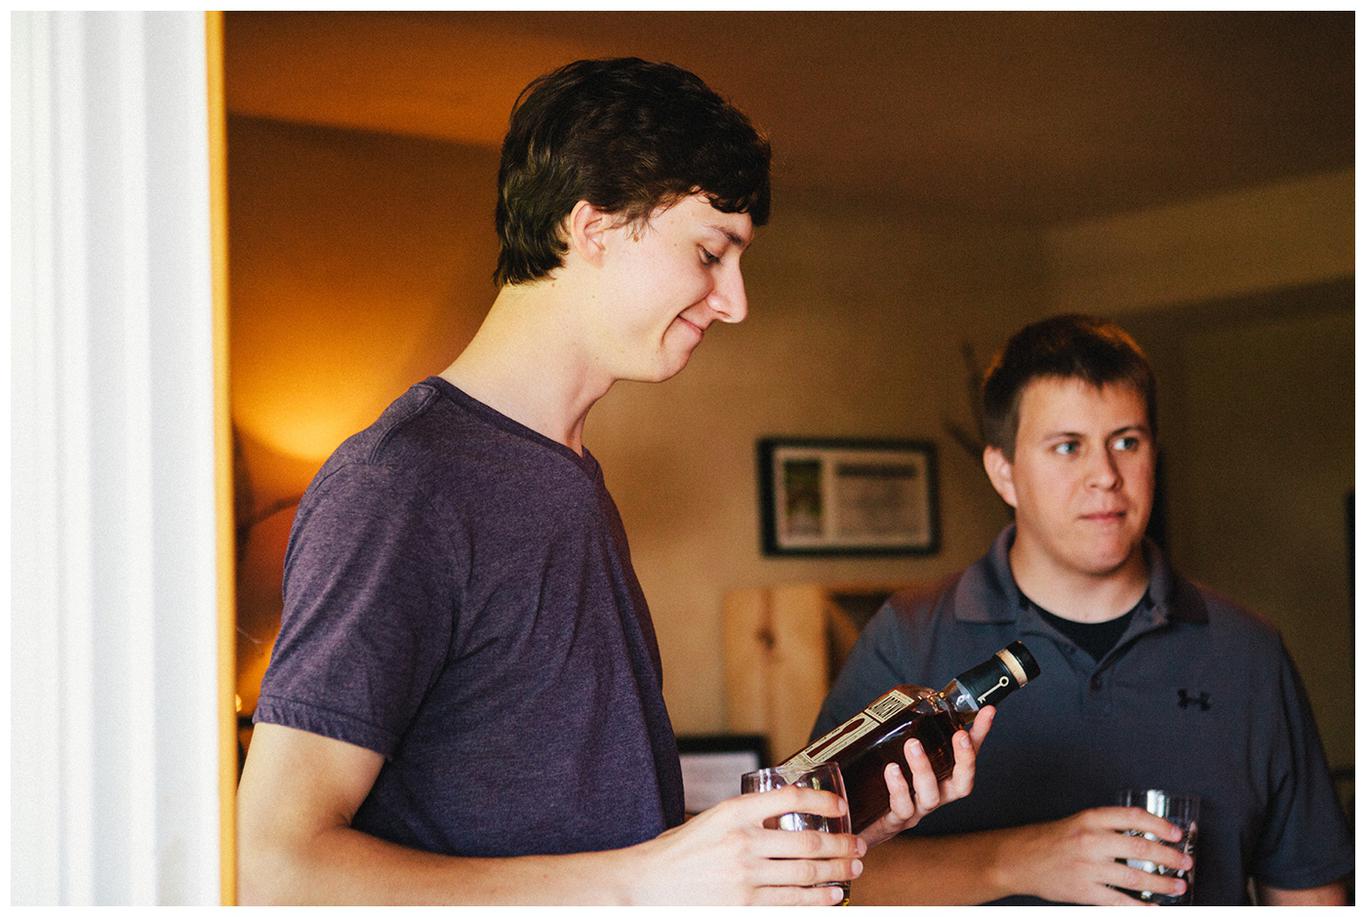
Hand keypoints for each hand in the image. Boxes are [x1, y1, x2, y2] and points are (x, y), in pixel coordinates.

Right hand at [630, 785, 864, 904]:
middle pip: (807, 841)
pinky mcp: (744, 907)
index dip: (821, 800)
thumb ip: (744, 819)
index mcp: (732, 812)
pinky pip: (792, 903)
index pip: (788, 798)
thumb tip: (784, 817)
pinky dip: (817, 900)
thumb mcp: (709, 821)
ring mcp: (744, 877)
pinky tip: (831, 898)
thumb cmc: (676, 854)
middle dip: (840, 844)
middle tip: (857, 846)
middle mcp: (742, 842)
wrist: (645, 886)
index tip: (839, 805)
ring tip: (852, 871)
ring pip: (805, 874)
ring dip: (836, 873)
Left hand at [859, 706, 994, 847]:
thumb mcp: (890, 753)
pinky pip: (901, 809)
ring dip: (925, 769)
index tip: (987, 712)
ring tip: (912, 745)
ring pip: (930, 796)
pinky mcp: (892, 821)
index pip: (966, 756)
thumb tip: (910, 698)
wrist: (853, 824)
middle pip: (961, 784)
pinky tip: (891, 770)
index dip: (979, 736)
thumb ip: (902, 732)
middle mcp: (933, 796)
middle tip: (960, 735)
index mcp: (939, 779)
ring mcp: (915, 810)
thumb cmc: (878, 785)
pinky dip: (898, 789)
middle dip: (965, 760)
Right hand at [1003, 806, 1192, 904]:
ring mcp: (1088, 867)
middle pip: (1141, 849)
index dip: (1160, 825)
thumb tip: (1145, 838)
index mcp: (1090, 819)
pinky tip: (1155, 908)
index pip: (1133, 818)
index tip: (1176, 834)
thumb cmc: (1049, 840)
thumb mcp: (1078, 823)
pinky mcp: (1084, 891)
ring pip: (1136, 878)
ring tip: (1178, 886)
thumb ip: (1107, 828)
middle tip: (1185, 862)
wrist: (1018, 860)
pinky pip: (1120, 901)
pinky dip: (1141, 907)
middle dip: (1169, 858)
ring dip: (1163, 884)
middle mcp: (1091, 840)